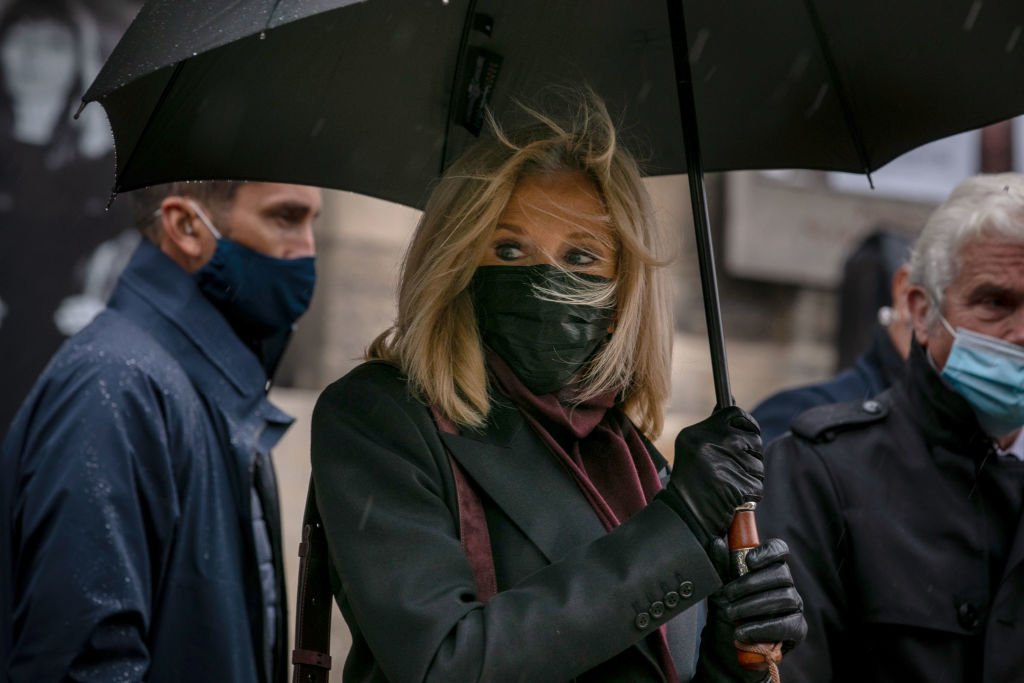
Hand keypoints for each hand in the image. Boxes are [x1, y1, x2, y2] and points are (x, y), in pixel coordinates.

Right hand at [661, 406, 763, 550]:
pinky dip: (750, 494)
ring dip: (750, 477)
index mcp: (698, 433)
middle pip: (753, 440)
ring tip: (729, 484)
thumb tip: (733, 403)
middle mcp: (711, 444)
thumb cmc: (691, 481)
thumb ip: (714, 428)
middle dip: (751, 455)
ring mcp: (724, 464)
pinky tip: (733, 497)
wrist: (684, 515)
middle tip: (734, 468)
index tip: (749, 432)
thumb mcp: (692, 446)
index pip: (737, 415)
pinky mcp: (736, 485)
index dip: (749, 423)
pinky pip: (757, 486)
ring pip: (758, 465)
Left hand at [695, 539, 807, 682]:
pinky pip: (787, 624)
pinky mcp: (797, 629)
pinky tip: (744, 631)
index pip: (779, 550)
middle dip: (751, 584)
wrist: (727, 647)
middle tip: (728, 595)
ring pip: (784, 597)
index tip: (748, 560)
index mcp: (768, 569)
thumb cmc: (728, 611)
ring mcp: (794, 606)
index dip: (768, 552)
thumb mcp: (719, 587)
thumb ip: (721, 565)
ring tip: (732, 614)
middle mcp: (786, 585)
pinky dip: (763, 627)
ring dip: (753, 606)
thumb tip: (718, 542)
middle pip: (781, 573)